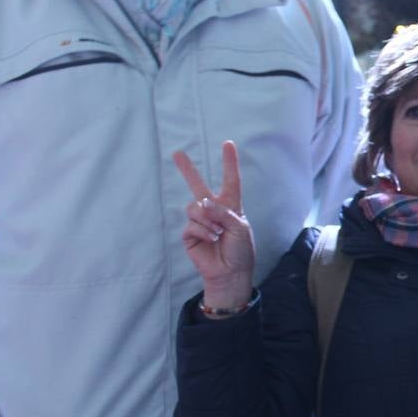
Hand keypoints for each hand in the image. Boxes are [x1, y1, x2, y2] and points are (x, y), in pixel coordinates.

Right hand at [173, 141, 254, 310]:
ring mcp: (200, 221)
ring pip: (194, 207)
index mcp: (231, 206)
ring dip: (207, 220)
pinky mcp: (190, 234)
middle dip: (187, 169)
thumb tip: (202, 203)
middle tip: (176, 153)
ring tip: (217, 233)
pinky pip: (191, 224)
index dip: (229, 162)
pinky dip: (202, 231)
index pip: (231, 180)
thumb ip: (223, 212)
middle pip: (198, 186)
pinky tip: (211, 240)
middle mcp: (214, 210)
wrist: (231, 273)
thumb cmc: (241, 250)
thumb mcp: (240, 227)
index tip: (228, 144)